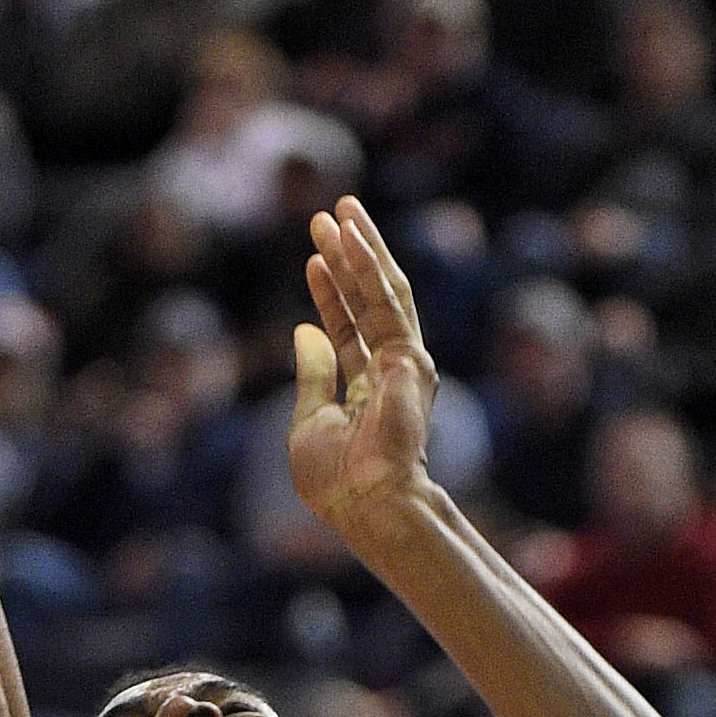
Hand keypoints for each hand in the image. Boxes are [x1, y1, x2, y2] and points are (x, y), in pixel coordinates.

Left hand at [288, 197, 441, 557]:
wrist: (365, 506)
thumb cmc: (336, 480)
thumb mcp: (308, 421)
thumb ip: (313, 374)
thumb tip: (305, 329)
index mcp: (366, 386)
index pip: (347, 327)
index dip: (329, 292)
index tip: (313, 258)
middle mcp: (390, 369)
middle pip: (367, 300)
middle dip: (348, 257)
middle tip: (329, 213)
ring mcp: (405, 362)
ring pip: (381, 290)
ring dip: (359, 249)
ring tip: (339, 211)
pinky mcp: (410, 358)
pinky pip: (387, 301)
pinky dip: (368, 267)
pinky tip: (351, 239)